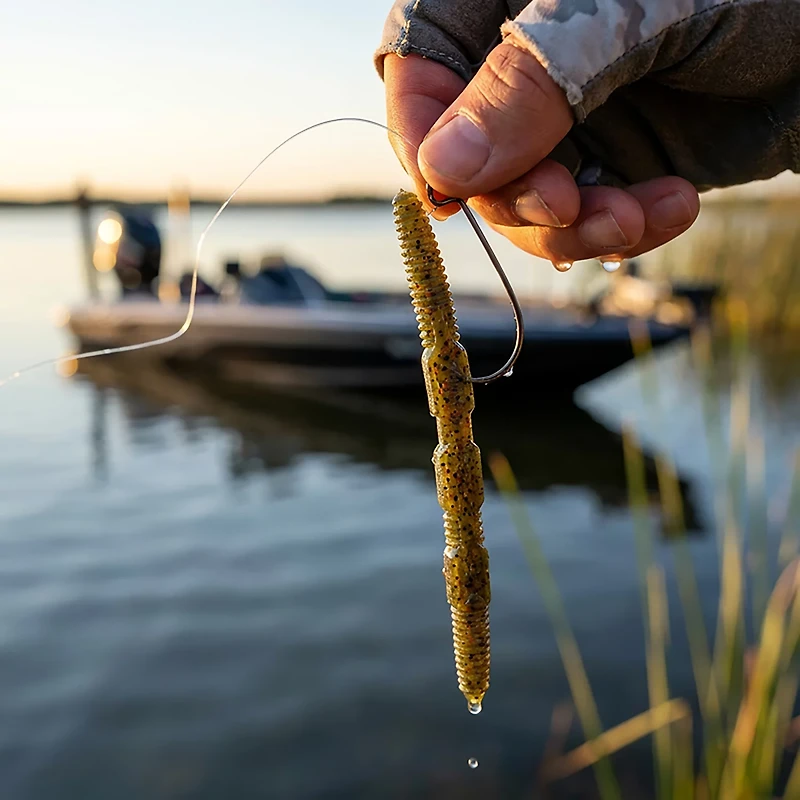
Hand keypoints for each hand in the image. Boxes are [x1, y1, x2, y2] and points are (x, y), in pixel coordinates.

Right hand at [385, 44, 699, 266]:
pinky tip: (675, 205)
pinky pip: (585, 222)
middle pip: (467, 157)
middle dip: (518, 199)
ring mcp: (568, 120)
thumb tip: (444, 171)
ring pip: (524, 204)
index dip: (419, 136)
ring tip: (639, 215)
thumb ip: (535, 81)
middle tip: (571, 207)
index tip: (447, 194)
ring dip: (574, 230)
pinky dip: (623, 231)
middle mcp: (525, 65)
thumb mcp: (638, 10)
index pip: (419, 69)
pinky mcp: (614, 164)